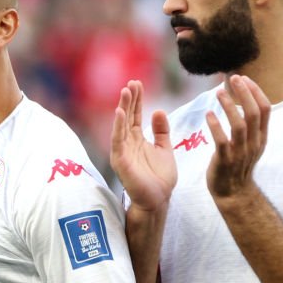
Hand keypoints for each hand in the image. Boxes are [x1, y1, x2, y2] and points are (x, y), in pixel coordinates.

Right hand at [110, 80, 176, 212]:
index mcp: (137, 140)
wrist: (159, 199)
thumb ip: (161, 131)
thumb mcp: (164, 148)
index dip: (137, 100)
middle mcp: (127, 143)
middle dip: (129, 100)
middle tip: (132, 83)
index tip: (138, 83)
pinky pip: (117, 140)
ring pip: (121, 125)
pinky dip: (118, 126)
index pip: (135, 115)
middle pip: (127, 117)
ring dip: (123, 108)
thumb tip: (158, 110)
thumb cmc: (160, 178)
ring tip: (126, 91)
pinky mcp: (120, 161)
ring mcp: (122, 152)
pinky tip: (120, 112)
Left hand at [205, 75, 270, 199]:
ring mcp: (240, 153)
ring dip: (230, 106)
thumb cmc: (239, 164)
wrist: (233, 193)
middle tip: (233, 78)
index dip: (256, 92)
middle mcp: (254, 143)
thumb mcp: (251, 143)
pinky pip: (222, 141)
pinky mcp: (225, 161)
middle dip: (245, 93)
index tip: (244, 79)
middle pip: (254, 114)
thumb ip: (251, 125)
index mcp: (261, 137)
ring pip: (239, 126)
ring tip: (219, 92)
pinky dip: (216, 126)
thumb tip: (245, 99)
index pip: (265, 110)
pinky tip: (209, 114)